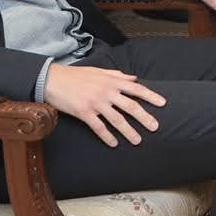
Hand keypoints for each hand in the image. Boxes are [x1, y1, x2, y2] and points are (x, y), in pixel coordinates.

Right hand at [44, 64, 164, 146]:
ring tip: (138, 141)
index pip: (136, 89)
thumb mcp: (99, 71)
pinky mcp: (84, 112)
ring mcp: (96, 103)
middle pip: (130, 106)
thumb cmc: (76, 75)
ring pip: (117, 119)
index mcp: (112, 81)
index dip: (151, 96)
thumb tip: (135, 78)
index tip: (163, 104)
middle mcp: (107, 92)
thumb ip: (118, 75)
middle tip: (156, 127)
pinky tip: (114, 144)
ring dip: (128, 131)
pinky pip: (99, 127)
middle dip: (144, 117)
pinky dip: (107, 136)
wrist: (52, 79)